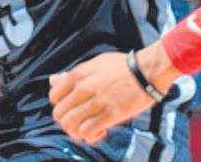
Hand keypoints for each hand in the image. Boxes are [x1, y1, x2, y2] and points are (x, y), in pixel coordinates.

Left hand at [50, 45, 178, 143]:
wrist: (147, 70)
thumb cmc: (122, 67)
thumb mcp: (94, 64)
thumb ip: (72, 75)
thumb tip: (52, 80)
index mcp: (79, 74)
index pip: (53, 96)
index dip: (60, 105)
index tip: (72, 108)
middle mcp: (84, 87)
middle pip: (59, 114)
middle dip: (67, 121)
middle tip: (80, 121)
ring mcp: (97, 101)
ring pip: (70, 124)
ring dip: (76, 131)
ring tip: (88, 129)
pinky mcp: (111, 114)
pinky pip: (87, 131)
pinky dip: (90, 136)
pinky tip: (100, 132)